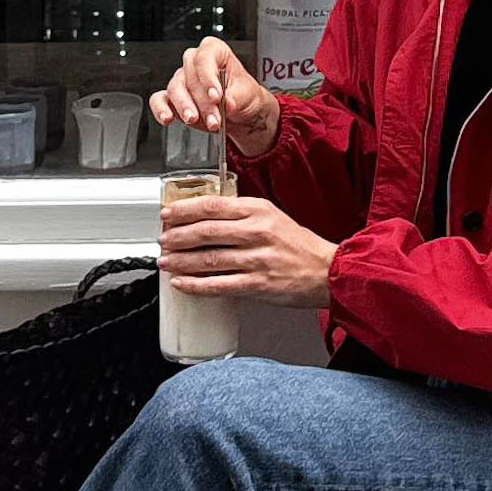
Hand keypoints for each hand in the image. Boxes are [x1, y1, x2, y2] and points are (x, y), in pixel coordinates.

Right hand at [149, 38, 279, 160]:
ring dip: (185, 107)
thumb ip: (237, 97)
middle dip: (201, 101)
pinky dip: (161, 109)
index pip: (204, 58)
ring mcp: (182, 80)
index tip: (216, 96)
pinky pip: (159, 100)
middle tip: (214, 118)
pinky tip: (167, 118)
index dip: (208, 78)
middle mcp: (195, 63)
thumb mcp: (247, 94)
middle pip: (189, 76)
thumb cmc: (243, 95)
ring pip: (174, 89)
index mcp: (214, 52)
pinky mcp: (173, 98)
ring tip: (195, 120)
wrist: (241, 114)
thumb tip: (228, 103)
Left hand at [159, 194, 334, 308]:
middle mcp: (257, 232)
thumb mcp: (272, 217)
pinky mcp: (258, 285)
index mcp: (259, 210)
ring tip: (166, 262)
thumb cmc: (299, 246)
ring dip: (180, 261)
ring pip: (208, 258)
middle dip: (176, 237)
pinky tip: (181, 284)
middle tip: (162, 241)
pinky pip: (218, 285)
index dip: (184, 210)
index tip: (166, 214)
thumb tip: (203, 219)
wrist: (329, 271)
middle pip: (205, 231)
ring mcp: (258, 259)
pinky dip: (195, 285)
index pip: (212, 205)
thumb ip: (242, 215)